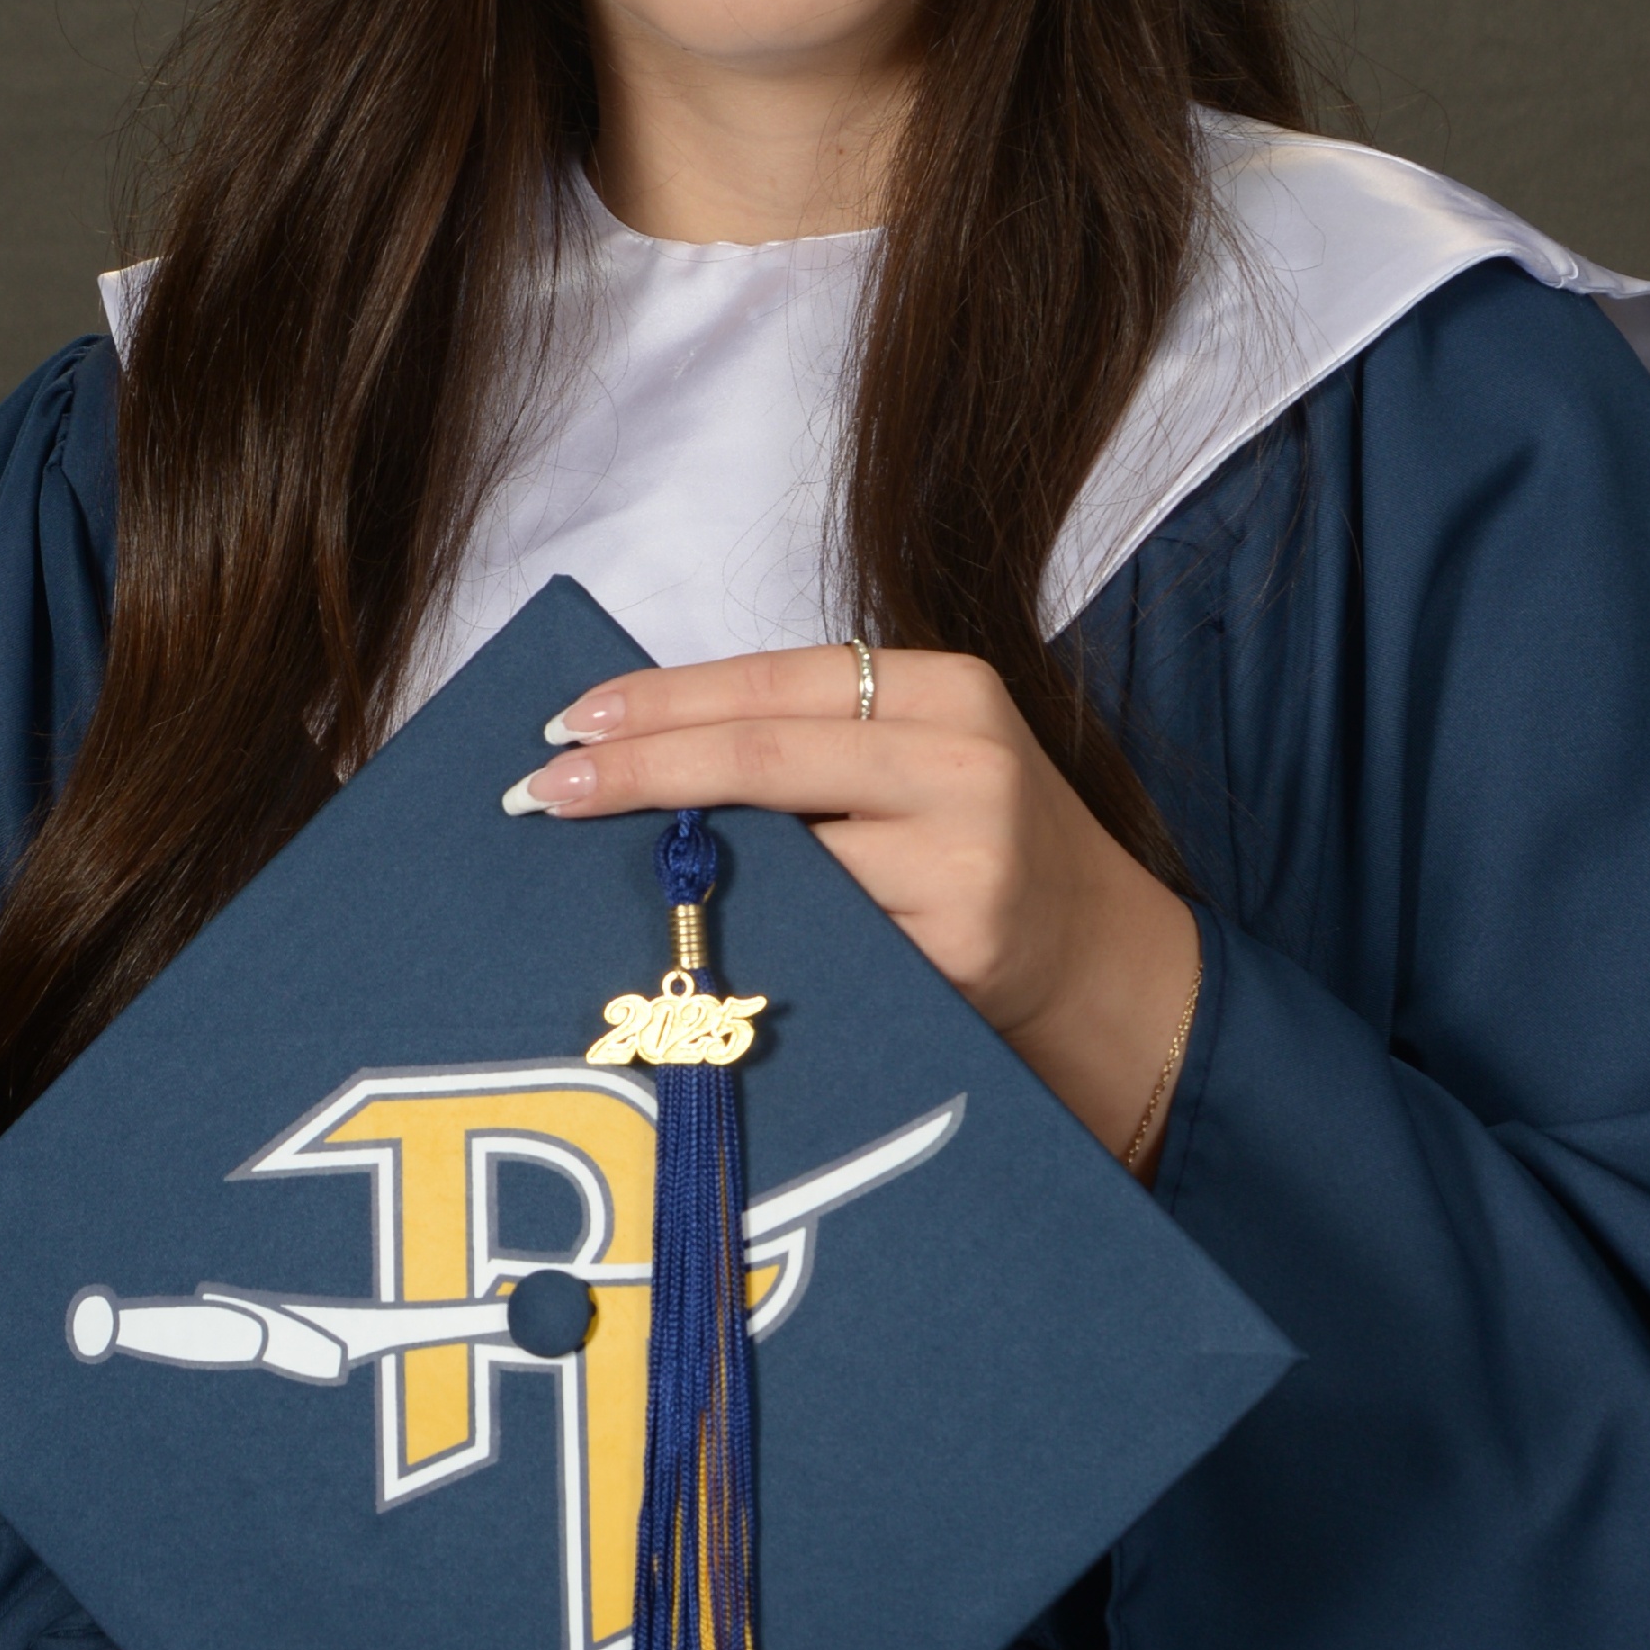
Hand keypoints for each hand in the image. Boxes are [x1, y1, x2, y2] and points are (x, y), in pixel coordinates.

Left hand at [503, 645, 1199, 1168]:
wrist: (1105, 966)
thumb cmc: (979, 853)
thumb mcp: (917, 765)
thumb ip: (814, 747)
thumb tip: (638, 744)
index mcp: (947, 689)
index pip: (770, 684)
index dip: (660, 702)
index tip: (569, 723)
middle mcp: (964, 758)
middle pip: (763, 755)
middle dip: (639, 772)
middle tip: (543, 791)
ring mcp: (966, 855)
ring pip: (786, 850)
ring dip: (680, 860)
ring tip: (587, 861)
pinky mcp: (960, 945)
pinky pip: (823, 932)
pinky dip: (749, 930)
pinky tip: (689, 935)